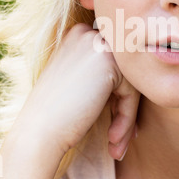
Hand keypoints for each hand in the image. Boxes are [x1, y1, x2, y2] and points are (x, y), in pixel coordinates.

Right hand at [16, 24, 139, 160]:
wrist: (38, 133)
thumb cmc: (57, 114)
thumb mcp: (81, 83)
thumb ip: (104, 73)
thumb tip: (140, 77)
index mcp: (78, 35)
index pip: (114, 63)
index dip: (118, 95)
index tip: (116, 123)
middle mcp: (87, 33)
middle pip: (125, 71)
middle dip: (126, 106)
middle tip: (119, 137)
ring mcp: (98, 44)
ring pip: (131, 83)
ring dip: (128, 117)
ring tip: (117, 144)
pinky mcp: (109, 62)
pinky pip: (132, 93)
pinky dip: (127, 119)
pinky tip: (112, 138)